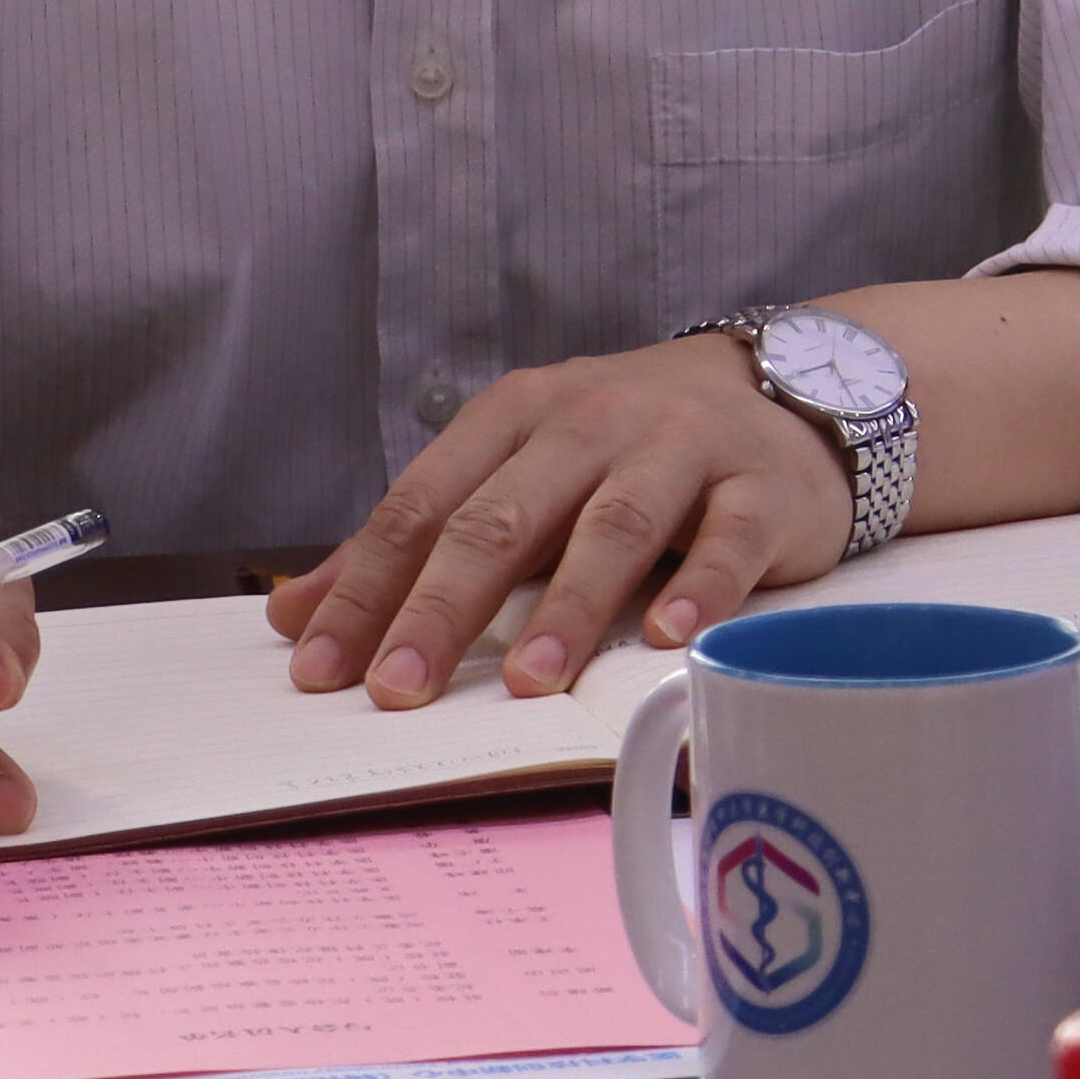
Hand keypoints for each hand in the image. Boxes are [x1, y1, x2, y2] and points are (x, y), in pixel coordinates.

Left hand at [271, 335, 851, 709]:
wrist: (783, 388)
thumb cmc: (625, 449)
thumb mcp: (514, 473)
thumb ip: (414, 543)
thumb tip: (295, 616)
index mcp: (513, 418)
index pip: (422, 505)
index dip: (367, 587)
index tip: (320, 668)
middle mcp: (590, 423)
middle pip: (503, 517)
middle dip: (442, 607)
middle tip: (398, 689)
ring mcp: (679, 451)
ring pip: (613, 527)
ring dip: (567, 607)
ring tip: (526, 683)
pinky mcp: (760, 488)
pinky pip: (727, 540)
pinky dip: (698, 588)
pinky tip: (667, 638)